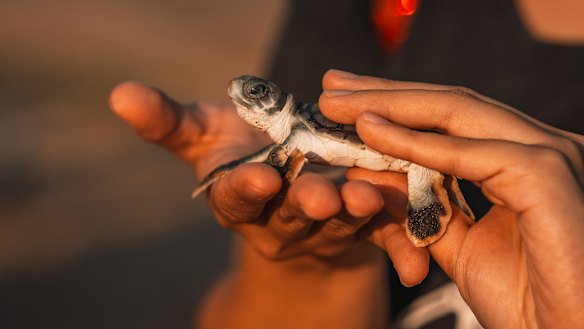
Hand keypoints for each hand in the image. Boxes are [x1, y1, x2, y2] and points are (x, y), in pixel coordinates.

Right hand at [109, 82, 386, 266]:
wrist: (286, 192)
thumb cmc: (241, 156)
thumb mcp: (205, 136)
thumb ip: (168, 122)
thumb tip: (119, 94)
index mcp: (240, 197)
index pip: (236, 196)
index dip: (245, 190)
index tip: (258, 178)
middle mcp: (279, 219)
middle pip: (292, 215)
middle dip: (305, 206)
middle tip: (320, 197)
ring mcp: (322, 227)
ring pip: (340, 222)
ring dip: (354, 213)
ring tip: (367, 199)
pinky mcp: (360, 228)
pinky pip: (381, 236)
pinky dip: (398, 243)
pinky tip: (414, 260)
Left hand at [319, 70, 583, 327]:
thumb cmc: (527, 302)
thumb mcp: (456, 246)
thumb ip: (419, 207)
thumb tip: (371, 172)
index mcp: (523, 161)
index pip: (453, 120)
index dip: (396, 106)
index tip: (347, 103)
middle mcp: (539, 148)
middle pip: (450, 106)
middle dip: (384, 93)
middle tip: (331, 86)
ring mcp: (547, 155)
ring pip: (456, 114)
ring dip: (388, 106)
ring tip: (336, 103)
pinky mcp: (545, 173)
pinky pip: (466, 152)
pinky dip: (413, 143)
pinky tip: (370, 131)